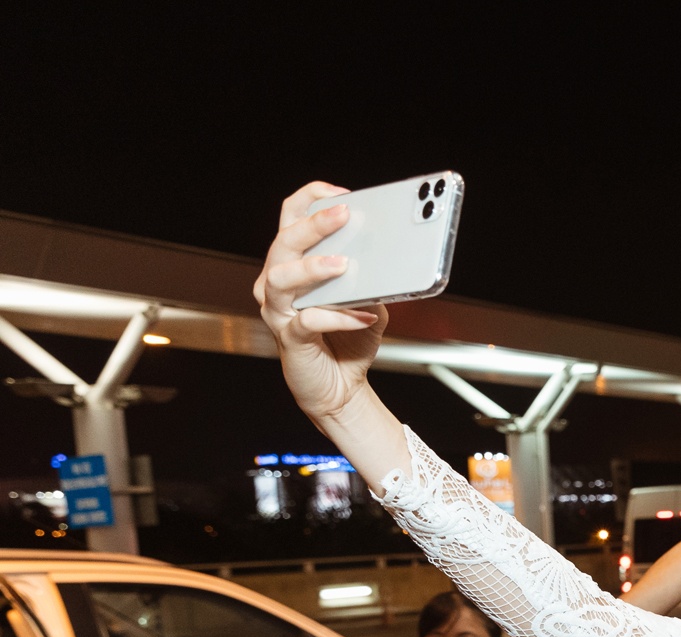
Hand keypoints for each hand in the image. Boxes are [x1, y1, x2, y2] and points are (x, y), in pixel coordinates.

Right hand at [254, 183, 388, 427]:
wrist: (342, 387)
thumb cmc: (350, 339)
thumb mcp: (369, 300)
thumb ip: (374, 279)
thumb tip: (393, 255)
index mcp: (295, 263)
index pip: (291, 217)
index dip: (312, 199)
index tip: (343, 194)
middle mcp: (278, 282)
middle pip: (283, 241)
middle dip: (313, 225)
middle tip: (343, 215)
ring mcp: (279, 311)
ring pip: (280, 278)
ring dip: (313, 267)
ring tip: (344, 264)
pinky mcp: (290, 339)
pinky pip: (308, 322)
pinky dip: (338, 318)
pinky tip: (363, 316)